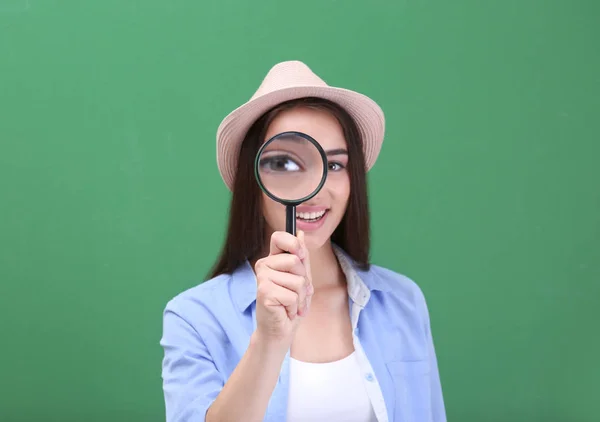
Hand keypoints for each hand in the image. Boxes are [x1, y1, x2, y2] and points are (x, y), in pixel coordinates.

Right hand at [253, 230, 313, 347]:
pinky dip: (295, 307)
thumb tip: (302, 233)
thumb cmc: (290, 305)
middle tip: (297, 295)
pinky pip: (292, 295)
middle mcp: (264, 265)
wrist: (280, 331)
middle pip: (296, 260)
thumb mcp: (301, 279)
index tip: (301, 256)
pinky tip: (285, 312)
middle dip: (304, 282)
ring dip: (301, 298)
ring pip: (297, 281)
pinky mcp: (264, 292)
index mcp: (272, 259)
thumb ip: (302, 257)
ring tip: (291, 306)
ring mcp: (262, 278)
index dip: (293, 243)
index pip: (279, 236)